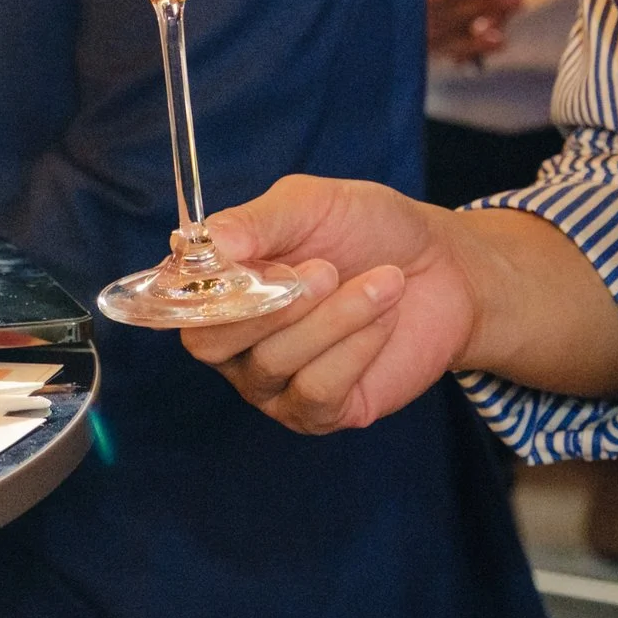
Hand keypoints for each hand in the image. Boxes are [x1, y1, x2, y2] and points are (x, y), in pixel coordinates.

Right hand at [180, 176, 482, 433]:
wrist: (442, 268)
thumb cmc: (367, 230)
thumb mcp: (312, 204)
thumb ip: (256, 219)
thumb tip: (210, 242)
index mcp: (218, 285)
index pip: (176, 300)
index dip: (203, 286)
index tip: (246, 259)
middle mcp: (232, 340)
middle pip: (210, 342)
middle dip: (272, 305)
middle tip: (326, 269)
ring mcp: (271, 382)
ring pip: (272, 362)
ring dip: (335, 318)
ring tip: (384, 282)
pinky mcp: (317, 412)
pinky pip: (316, 391)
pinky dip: (355, 349)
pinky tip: (383, 319)